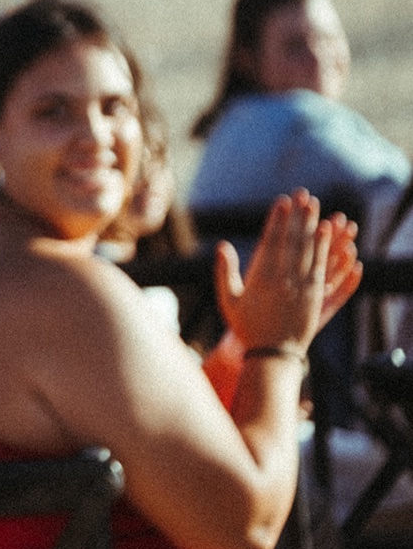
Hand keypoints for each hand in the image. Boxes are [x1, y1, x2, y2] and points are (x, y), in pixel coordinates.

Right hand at [215, 190, 339, 351]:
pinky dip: (324, 249)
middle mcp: (282, 280)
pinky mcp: (314, 295)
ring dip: (313, 227)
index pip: (271, 241)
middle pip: (292, 241)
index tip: (281, 202)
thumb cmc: (246, 326)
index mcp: (260, 278)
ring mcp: (300, 287)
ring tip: (316, 207)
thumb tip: (222, 246)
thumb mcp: (227, 300)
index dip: (277, 220)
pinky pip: (321, 267)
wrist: (272, 353)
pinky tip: (327, 234)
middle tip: (302, 195)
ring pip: (308, 251)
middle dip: (297, 216)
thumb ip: (224, 271)